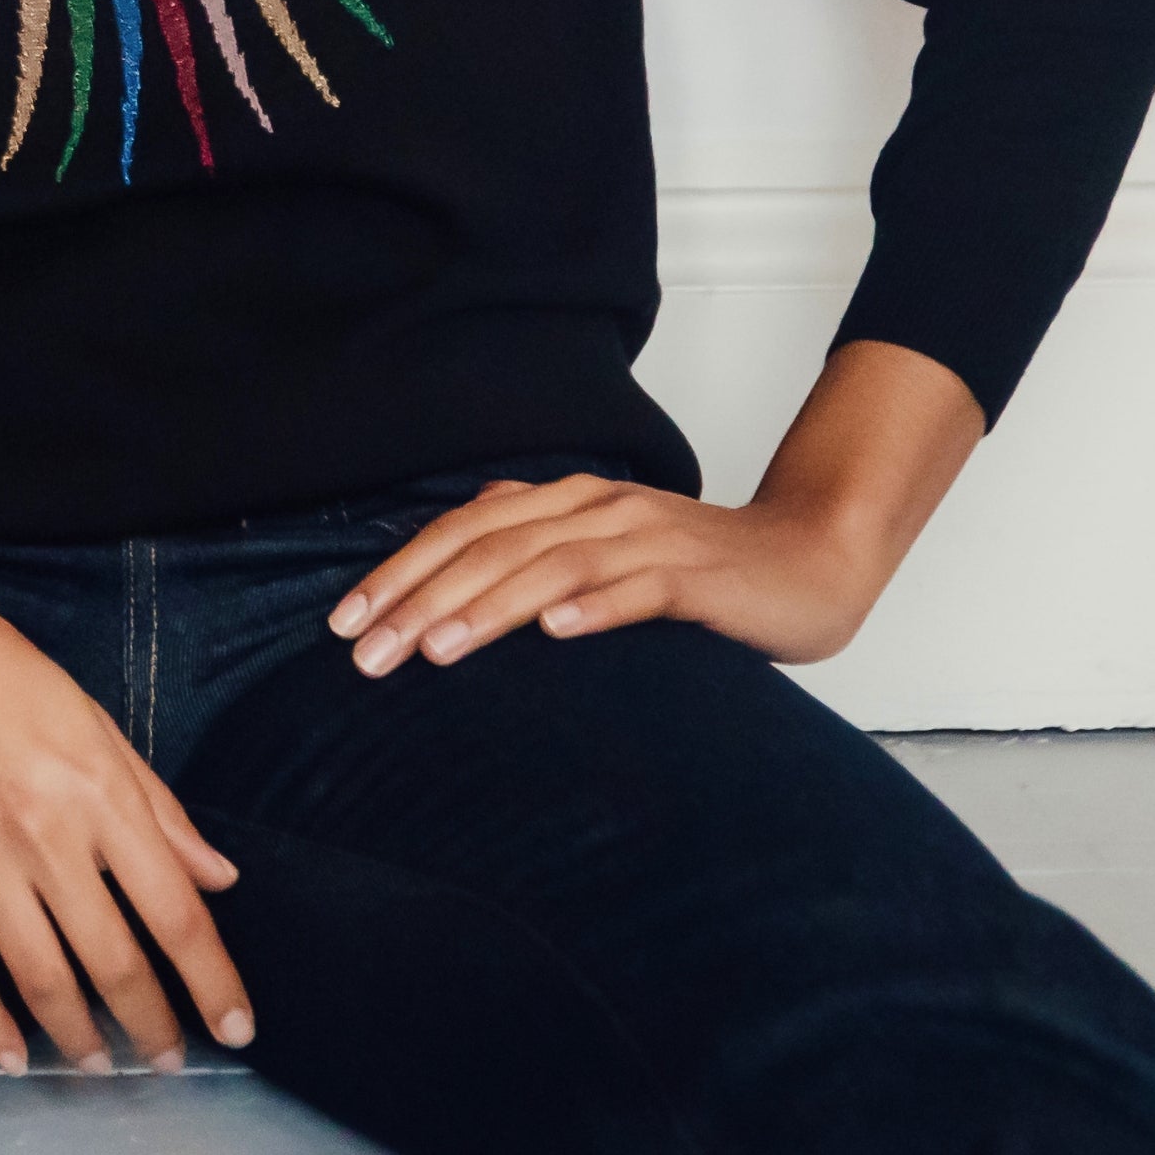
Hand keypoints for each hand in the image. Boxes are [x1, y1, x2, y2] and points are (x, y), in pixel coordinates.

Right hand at [0, 529, 255, 1075]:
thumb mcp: (88, 714)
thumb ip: (155, 801)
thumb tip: (217, 876)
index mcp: (97, 787)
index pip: (175, 909)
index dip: (212, 980)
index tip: (238, 1026)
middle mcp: (44, 833)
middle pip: (114, 959)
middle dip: (154, 1024)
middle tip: (174, 1064)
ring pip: (41, 979)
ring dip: (79, 1038)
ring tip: (103, 1067)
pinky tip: (12, 1055)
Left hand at [326, 473, 893, 671]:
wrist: (812, 558)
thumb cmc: (701, 573)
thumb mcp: (606, 554)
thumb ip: (541, 547)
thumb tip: (464, 552)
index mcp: (568, 502)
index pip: (464, 529)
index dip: (400, 570)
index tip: (342, 621)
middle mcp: (597, 509)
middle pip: (490, 547)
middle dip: (419, 598)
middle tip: (363, 653)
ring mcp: (647, 539)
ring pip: (549, 567)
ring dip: (486, 608)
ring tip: (433, 649)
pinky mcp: (696, 578)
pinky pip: (638, 590)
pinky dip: (594, 608)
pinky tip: (556, 634)